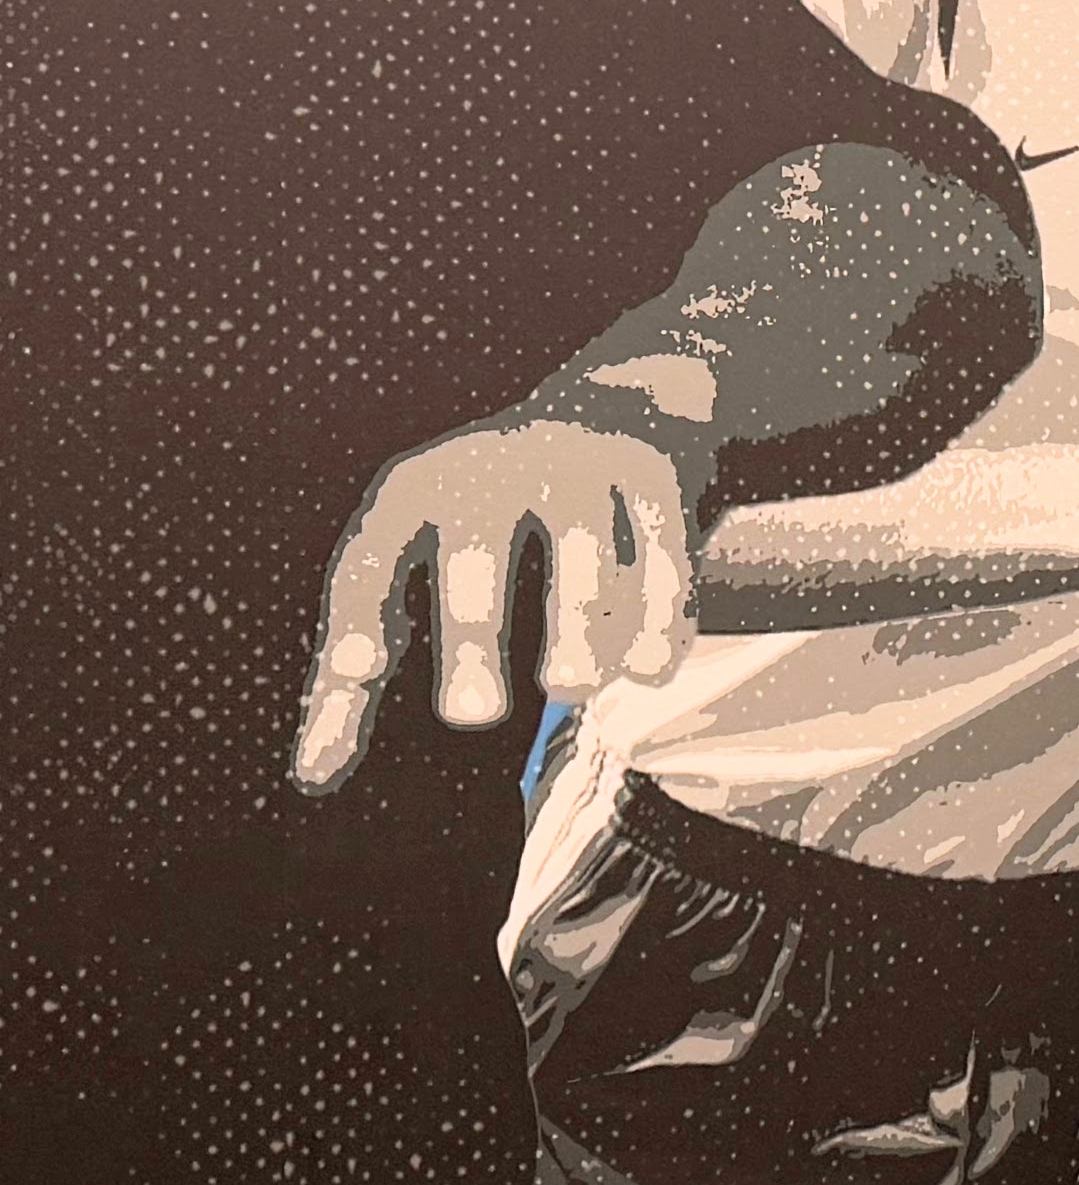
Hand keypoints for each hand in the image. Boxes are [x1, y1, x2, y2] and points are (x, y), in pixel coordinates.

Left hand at [293, 419, 690, 792]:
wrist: (612, 407)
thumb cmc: (481, 525)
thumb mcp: (409, 571)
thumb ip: (358, 675)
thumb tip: (312, 777)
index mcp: (412, 492)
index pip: (371, 558)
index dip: (361, 615)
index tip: (357, 673)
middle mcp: (488, 467)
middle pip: (475, 550)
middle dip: (473, 633)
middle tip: (471, 718)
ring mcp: (575, 463)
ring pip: (581, 550)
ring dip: (577, 625)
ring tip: (571, 691)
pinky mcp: (652, 472)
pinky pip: (659, 549)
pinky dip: (657, 614)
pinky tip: (647, 671)